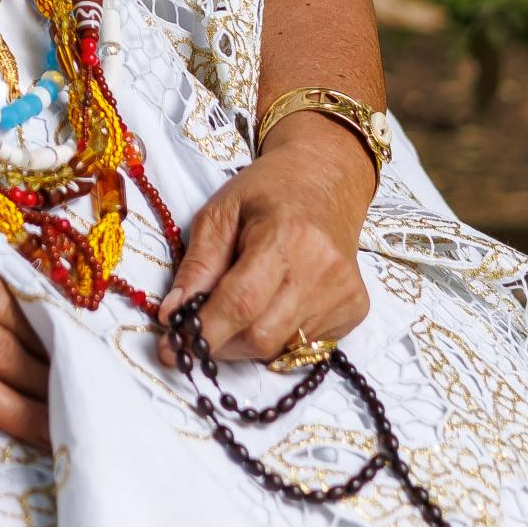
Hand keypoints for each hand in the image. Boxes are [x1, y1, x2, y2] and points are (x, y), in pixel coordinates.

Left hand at [158, 115, 372, 365]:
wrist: (326, 178)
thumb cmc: (267, 192)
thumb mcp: (220, 212)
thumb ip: (197, 265)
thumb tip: (172, 316)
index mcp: (286, 236)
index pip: (240, 304)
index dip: (203, 332)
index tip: (172, 349)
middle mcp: (322, 269)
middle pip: (260, 337)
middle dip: (221, 342)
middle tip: (199, 329)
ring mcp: (344, 292)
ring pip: (280, 348)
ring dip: (247, 340)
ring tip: (241, 305)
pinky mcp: (355, 309)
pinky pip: (304, 346)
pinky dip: (277, 336)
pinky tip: (275, 302)